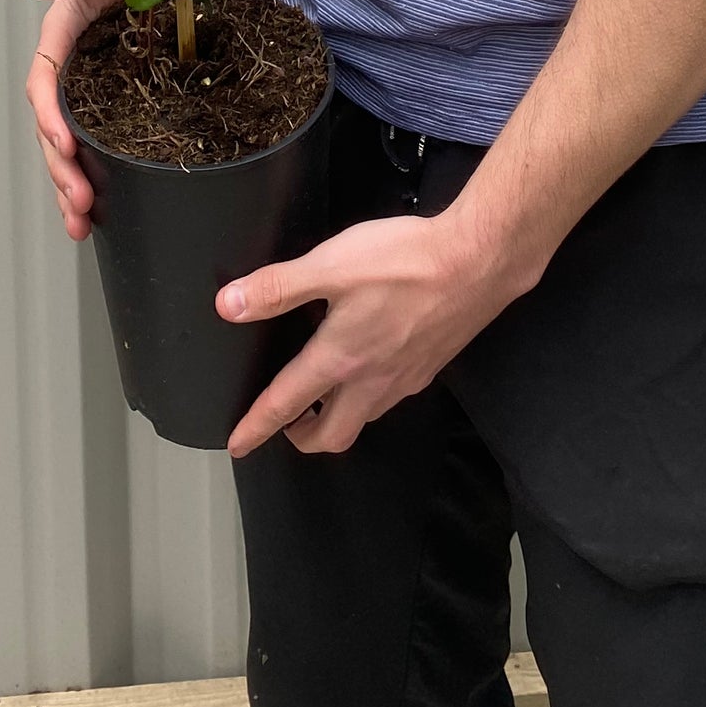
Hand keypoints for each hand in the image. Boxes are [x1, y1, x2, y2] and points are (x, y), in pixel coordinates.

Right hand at [18, 0, 120, 240]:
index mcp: (61, 34)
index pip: (45, 86)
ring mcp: (99, 80)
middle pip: (54, 127)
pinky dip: (103, 171)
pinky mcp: (123, 89)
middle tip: (79, 209)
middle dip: (61, 170)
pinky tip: (107, 204)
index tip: (66, 146)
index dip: (51, 119)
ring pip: (75, 141)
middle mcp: (74, 63)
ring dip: (73, 182)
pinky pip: (106, 136)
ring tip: (83, 226)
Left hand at [218, 205, 520, 457]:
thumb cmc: (403, 261)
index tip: (238, 445)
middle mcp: (371, 381)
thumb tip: (228, 305)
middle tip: (288, 421)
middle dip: (303, 437)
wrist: (477, 261)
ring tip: (324, 393)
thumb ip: (278, 287)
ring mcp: (404, 378)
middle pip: (331, 436)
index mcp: (339, 358)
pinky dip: (369, 397)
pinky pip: (390, 399)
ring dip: (337, 417)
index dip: (257, 427)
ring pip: (362, 419)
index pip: (286, 403)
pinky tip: (371, 365)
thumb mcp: (330, 265)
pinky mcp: (429, 367)